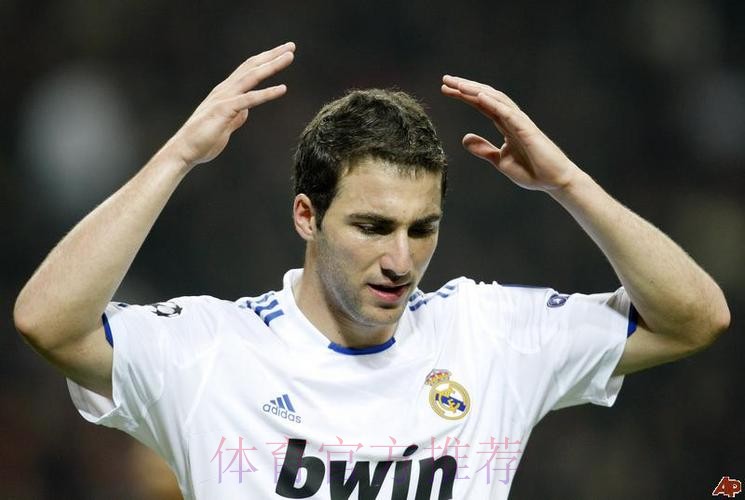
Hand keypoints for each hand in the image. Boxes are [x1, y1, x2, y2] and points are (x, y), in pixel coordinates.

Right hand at [165, 42, 295, 167]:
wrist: (185, 151)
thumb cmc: (203, 140)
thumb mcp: (225, 126)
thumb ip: (236, 117)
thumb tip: (245, 112)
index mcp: (225, 92)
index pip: (248, 70)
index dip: (265, 60)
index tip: (282, 53)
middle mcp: (225, 90)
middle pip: (251, 67)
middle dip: (272, 55)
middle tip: (291, 46)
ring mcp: (224, 98)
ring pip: (251, 77)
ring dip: (271, 65)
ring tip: (289, 57)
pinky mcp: (224, 110)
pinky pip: (249, 99)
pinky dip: (267, 93)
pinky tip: (283, 88)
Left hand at [441, 75, 578, 191]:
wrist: (554, 182)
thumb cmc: (532, 171)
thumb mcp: (500, 160)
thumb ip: (483, 149)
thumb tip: (464, 138)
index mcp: (505, 125)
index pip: (481, 105)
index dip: (464, 96)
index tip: (446, 89)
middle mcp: (511, 119)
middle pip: (486, 97)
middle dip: (466, 87)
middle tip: (446, 79)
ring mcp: (520, 123)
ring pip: (496, 100)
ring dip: (477, 91)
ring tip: (459, 84)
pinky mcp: (527, 130)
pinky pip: (508, 113)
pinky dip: (493, 103)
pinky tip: (479, 97)